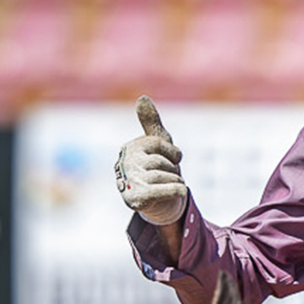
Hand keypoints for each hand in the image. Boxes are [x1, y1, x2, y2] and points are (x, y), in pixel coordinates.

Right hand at [116, 96, 188, 227]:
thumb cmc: (158, 171)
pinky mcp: (135, 201)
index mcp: (128, 149)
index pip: (158, 143)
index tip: (170, 161)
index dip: (172, 153)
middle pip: (163, 162)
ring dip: (176, 182)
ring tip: (166, 188)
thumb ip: (150, 122)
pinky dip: (179, 191)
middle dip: (172, 171)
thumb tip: (141, 98)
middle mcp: (124, 165)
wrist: (158, 205)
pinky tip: (177, 193)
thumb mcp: (158, 144)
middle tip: (165, 179)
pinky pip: (169, 189)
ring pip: (168, 177)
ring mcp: (127, 184)